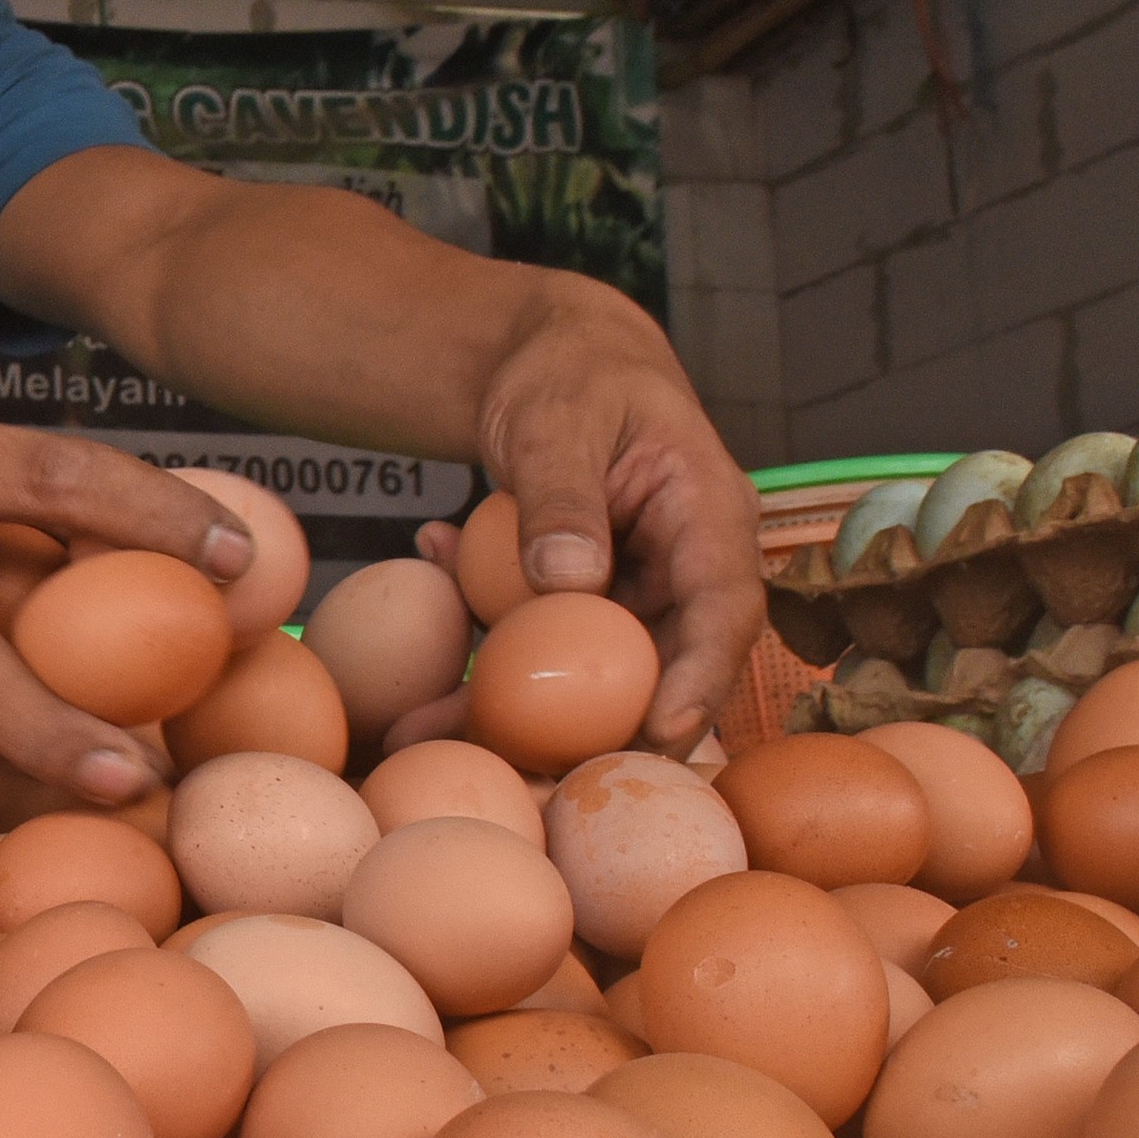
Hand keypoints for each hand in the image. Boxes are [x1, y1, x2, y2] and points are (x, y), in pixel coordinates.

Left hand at [445, 285, 765, 753]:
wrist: (542, 359)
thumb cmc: (569, 372)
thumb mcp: (559, 418)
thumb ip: (561, 496)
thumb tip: (570, 582)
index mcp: (708, 513)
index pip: (726, 605)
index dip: (702, 676)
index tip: (666, 730)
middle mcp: (679, 565)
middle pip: (661, 664)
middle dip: (603, 727)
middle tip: (539, 777)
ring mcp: (626, 591)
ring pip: (587, 671)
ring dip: (511, 711)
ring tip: (426, 735)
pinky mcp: (574, 606)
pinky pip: (530, 649)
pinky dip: (472, 661)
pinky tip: (412, 672)